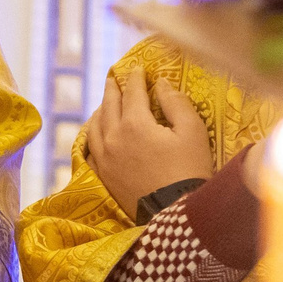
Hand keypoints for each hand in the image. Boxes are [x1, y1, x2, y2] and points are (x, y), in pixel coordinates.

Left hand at [86, 70, 214, 221]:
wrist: (175, 213)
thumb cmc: (190, 170)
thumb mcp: (192, 132)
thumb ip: (176, 103)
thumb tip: (162, 83)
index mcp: (135, 123)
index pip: (132, 92)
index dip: (135, 78)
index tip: (137, 68)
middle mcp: (113, 137)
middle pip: (109, 105)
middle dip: (113, 89)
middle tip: (114, 79)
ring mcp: (104, 158)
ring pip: (94, 126)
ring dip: (100, 110)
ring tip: (104, 103)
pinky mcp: (103, 175)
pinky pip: (90, 149)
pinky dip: (92, 135)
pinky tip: (95, 134)